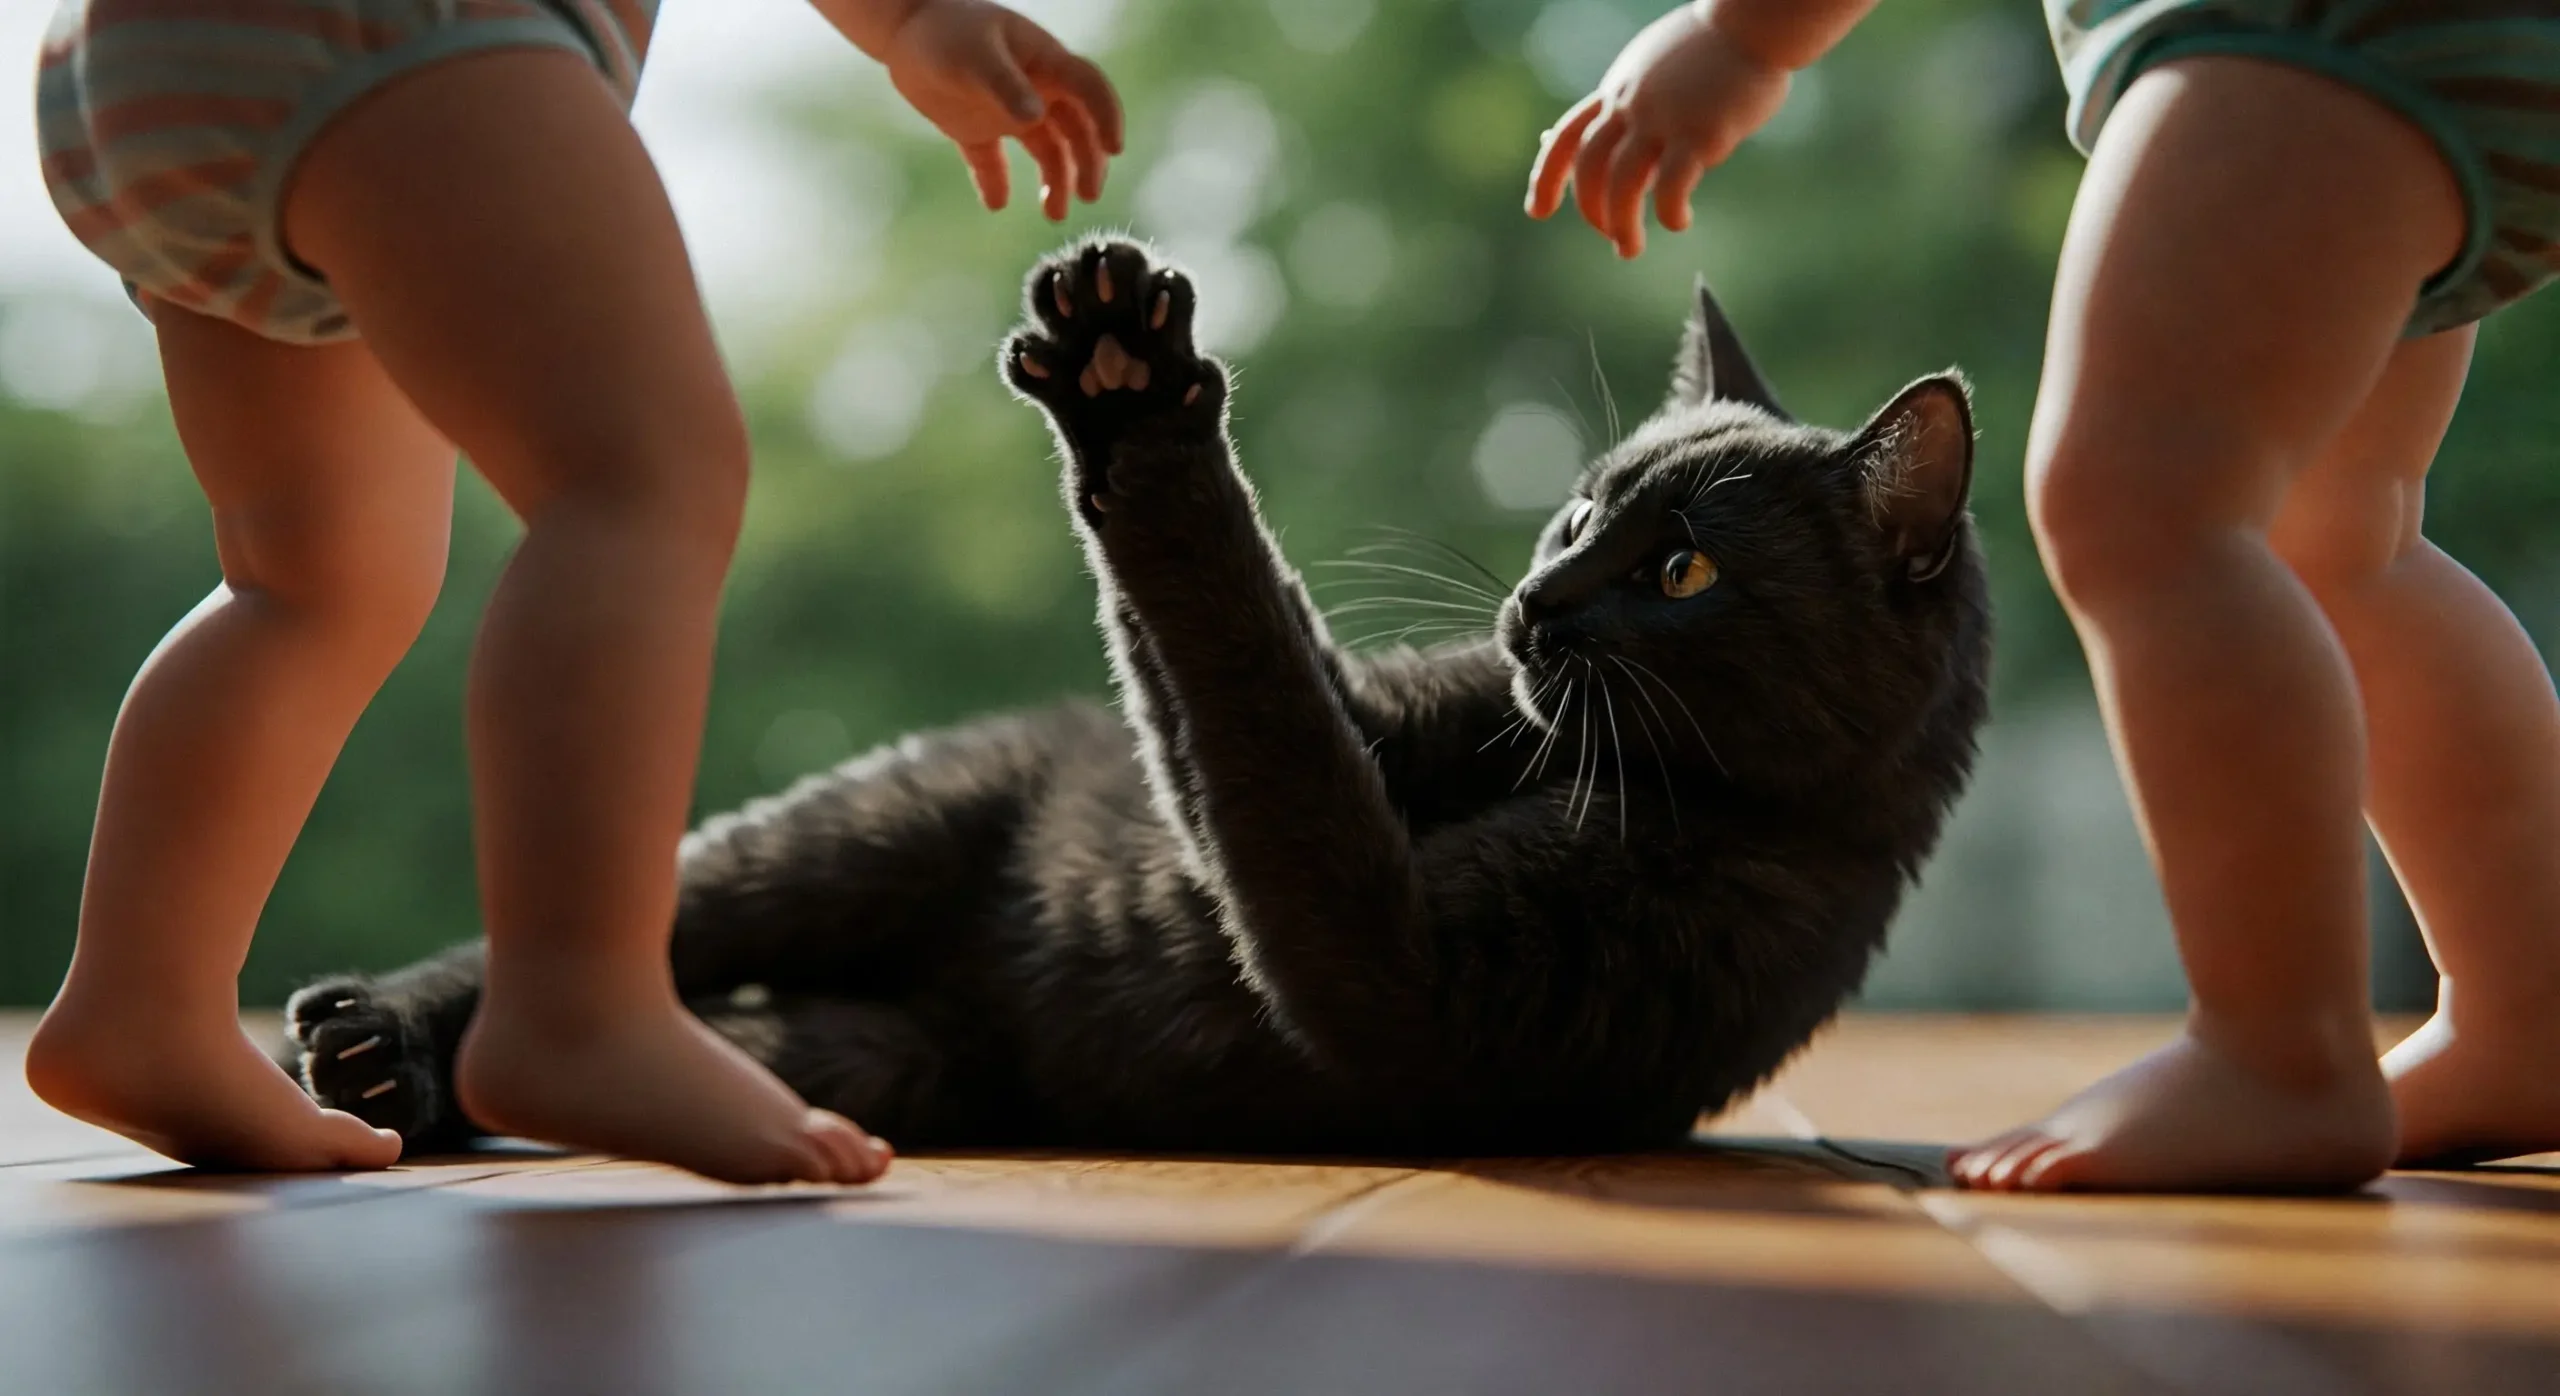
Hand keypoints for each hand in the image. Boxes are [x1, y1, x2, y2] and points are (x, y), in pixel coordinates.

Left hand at [880, 0, 1124, 219]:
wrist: (902, 29)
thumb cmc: (946, 30)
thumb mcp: (976, 55)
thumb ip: (1005, 86)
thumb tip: (1036, 117)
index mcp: (1045, 63)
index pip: (1090, 89)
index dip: (1107, 116)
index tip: (1114, 148)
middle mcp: (1036, 90)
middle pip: (1076, 129)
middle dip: (1087, 162)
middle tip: (1087, 196)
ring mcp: (1008, 112)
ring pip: (1046, 150)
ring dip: (1056, 181)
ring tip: (1053, 215)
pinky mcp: (977, 130)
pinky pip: (993, 163)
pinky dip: (996, 184)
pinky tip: (996, 204)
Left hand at [1525, 4, 1791, 257]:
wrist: (1753, 22)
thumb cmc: (1711, 49)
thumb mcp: (1651, 69)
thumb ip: (1626, 103)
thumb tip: (1600, 137)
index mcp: (1617, 90)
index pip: (1566, 137)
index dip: (1546, 176)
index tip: (1536, 210)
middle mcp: (1632, 105)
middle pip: (1590, 167)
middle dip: (1590, 209)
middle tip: (1608, 235)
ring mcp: (1663, 119)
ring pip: (1622, 184)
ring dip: (1621, 225)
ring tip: (1629, 249)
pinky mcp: (1700, 133)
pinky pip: (1671, 186)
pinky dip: (1668, 213)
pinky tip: (1680, 221)